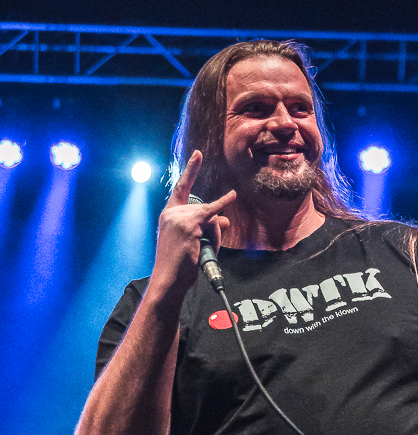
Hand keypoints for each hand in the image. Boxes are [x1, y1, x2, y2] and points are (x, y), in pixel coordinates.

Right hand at [150, 151, 235, 298]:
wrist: (168, 280)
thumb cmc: (179, 265)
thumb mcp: (194, 243)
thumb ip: (209, 229)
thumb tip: (225, 219)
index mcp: (168, 215)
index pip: (181, 188)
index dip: (190, 170)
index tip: (198, 155)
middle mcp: (171, 213)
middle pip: (204, 210)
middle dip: (210, 230)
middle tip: (199, 249)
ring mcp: (180, 217)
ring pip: (211, 217)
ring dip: (212, 237)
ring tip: (199, 252)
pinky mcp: (190, 224)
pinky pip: (212, 216)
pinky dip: (223, 204)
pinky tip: (232, 195)